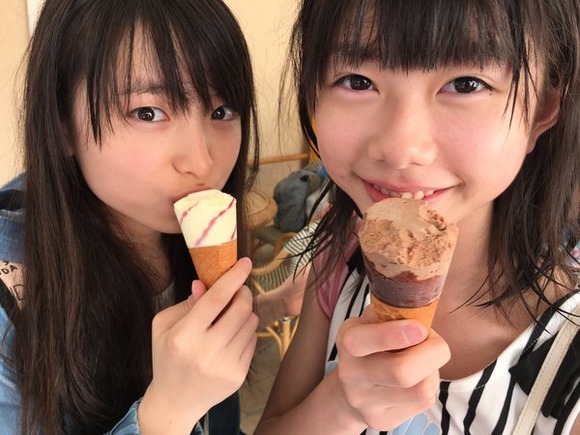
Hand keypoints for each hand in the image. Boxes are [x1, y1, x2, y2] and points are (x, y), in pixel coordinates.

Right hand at [138, 258, 257, 434]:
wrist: (176, 400)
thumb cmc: (167, 357)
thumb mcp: (164, 327)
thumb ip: (186, 303)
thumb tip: (204, 283)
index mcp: (184, 336)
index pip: (216, 299)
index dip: (233, 277)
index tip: (245, 262)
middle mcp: (206, 352)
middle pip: (240, 308)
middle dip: (243, 293)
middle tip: (238, 291)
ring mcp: (226, 366)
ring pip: (251, 323)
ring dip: (245, 313)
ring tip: (229, 319)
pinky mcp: (239, 376)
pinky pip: (253, 340)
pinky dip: (246, 332)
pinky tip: (231, 337)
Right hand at [334, 305, 449, 430]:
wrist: (352, 389)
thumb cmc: (372, 344)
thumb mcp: (373, 321)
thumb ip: (392, 311)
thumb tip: (419, 307)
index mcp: (347, 340)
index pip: (363, 341)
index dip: (394, 334)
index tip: (419, 328)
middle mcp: (351, 374)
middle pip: (401, 372)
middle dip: (431, 353)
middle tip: (435, 342)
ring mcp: (365, 402)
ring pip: (420, 389)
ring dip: (433, 371)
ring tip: (424, 361)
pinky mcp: (383, 421)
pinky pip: (423, 403)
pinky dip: (429, 385)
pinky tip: (418, 378)